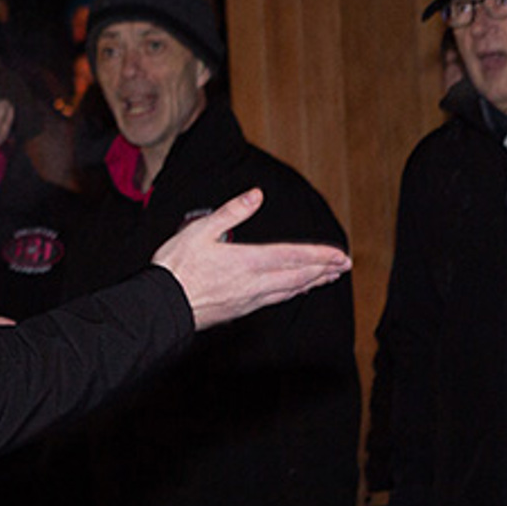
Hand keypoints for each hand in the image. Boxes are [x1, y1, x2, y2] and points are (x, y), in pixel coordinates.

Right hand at [152, 189, 349, 329]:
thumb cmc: (177, 267)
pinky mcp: (241, 309)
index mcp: (247, 260)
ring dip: (311, 282)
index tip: (339, 255)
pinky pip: (275, 300)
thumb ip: (231, 212)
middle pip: (297, 276)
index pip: (292, 256)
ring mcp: (249, 299)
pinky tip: (293, 291)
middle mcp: (254, 282)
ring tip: (326, 278)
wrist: (163, 305)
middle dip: (323, 270)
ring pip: (289, 290)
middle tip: (343, 266)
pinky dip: (292, 293)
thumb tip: (255, 195)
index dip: (318, 255)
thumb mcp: (200, 230)